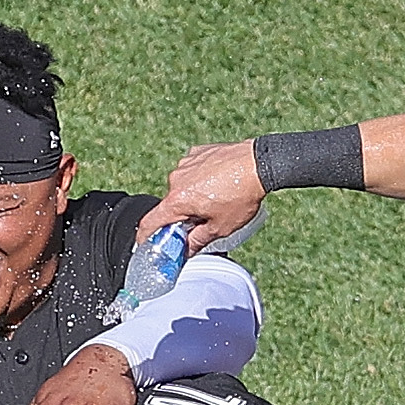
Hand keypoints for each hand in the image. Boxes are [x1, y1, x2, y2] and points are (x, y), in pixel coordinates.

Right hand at [146, 141, 264, 252]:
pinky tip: (218, 183)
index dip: (145, 237)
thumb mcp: (220, 228)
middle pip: (170, 206)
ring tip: (217, 200)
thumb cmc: (242, 195)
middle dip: (182, 217)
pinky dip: (200, 180)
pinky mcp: (197, 153)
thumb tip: (186, 251)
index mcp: (178, 200)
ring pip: (182, 188)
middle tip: (202, 223)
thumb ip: (197, 241)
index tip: (144, 245)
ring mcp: (186, 163)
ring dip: (192, 198)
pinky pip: (192, 172)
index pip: (151, 222)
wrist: (259, 163)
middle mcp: (176, 179)